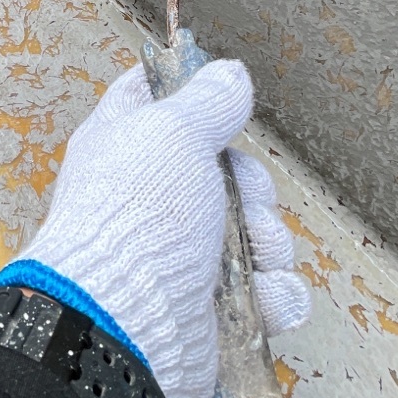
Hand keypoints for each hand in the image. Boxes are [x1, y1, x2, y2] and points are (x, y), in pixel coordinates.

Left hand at [0, 60, 309, 397]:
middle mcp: (150, 202)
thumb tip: (227, 73)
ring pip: (255, 236)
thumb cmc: (138, 217)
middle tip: (247, 206)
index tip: (224, 102)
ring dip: (271, 246)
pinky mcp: (211, 314)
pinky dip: (273, 298)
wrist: (129, 325)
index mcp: (124, 147)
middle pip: (227, 175)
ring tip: (258, 258)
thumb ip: (205, 101)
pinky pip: (265, 295)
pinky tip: (262, 299)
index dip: (194, 95)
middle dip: (254, 191)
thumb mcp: (172, 134)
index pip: (155, 100)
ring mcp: (180, 260)